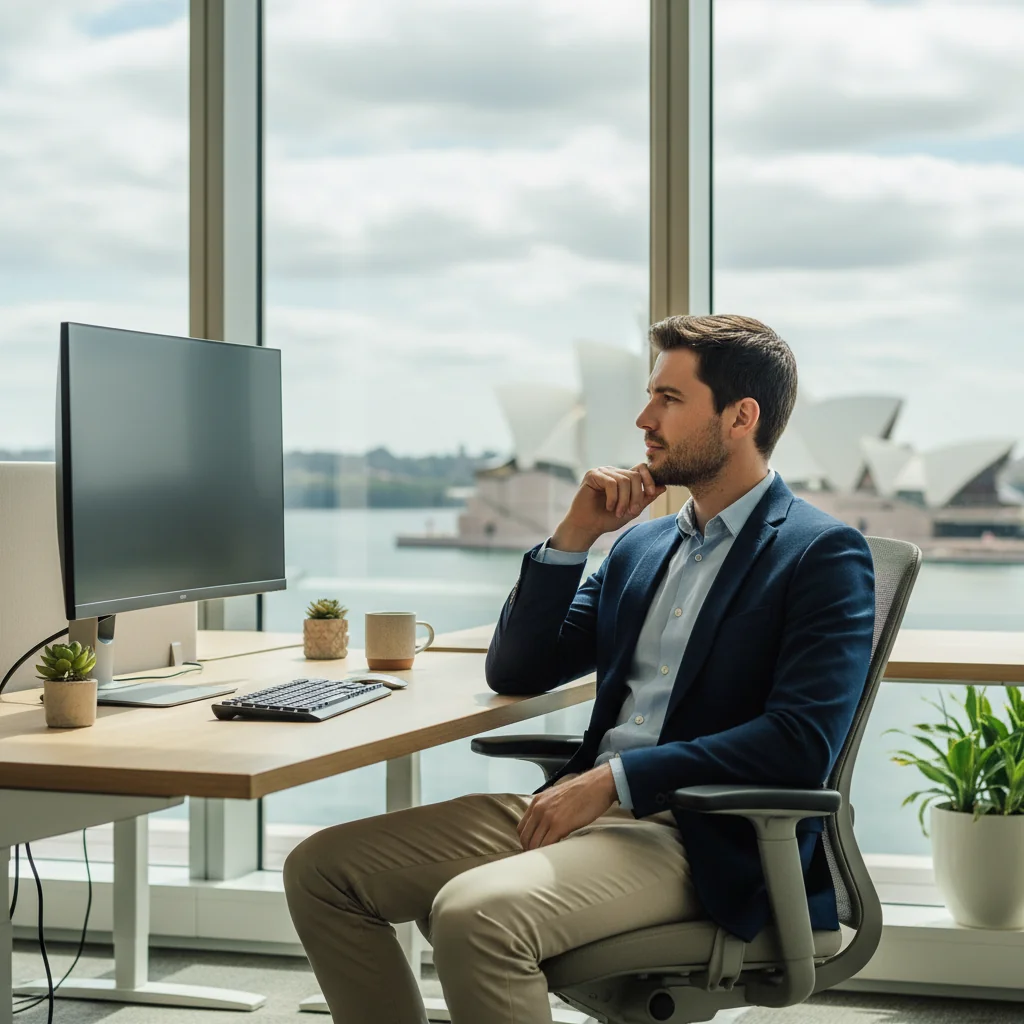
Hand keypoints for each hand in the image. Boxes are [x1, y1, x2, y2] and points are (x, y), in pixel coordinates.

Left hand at [517, 764, 617, 849]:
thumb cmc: (582, 791)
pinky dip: (548, 853)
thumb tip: (545, 826)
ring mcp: (548, 817)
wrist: (597, 785)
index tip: (533, 848)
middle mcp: (539, 808)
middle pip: (525, 837)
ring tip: (547, 861)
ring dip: (539, 854)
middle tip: (539, 859)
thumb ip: (547, 808)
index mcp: (537, 801)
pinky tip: (555, 856)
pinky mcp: (559, 825)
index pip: (522, 828)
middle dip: (530, 850)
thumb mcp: (557, 796)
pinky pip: (547, 844)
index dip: (526, 841)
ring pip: (534, 843)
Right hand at [551, 464, 665, 550]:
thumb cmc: (607, 519)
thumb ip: (645, 498)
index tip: (651, 493)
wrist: (588, 527)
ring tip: (618, 513)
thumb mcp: (631, 510)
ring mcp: (603, 472)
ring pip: (624, 480)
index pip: (641, 468)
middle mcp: (614, 472)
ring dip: (624, 500)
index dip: (649, 479)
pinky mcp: (592, 475)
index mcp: (623, 478)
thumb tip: (663, 487)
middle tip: (632, 511)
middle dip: (636, 495)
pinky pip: (611, 483)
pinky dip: (613, 498)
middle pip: (634, 475)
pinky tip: (609, 507)